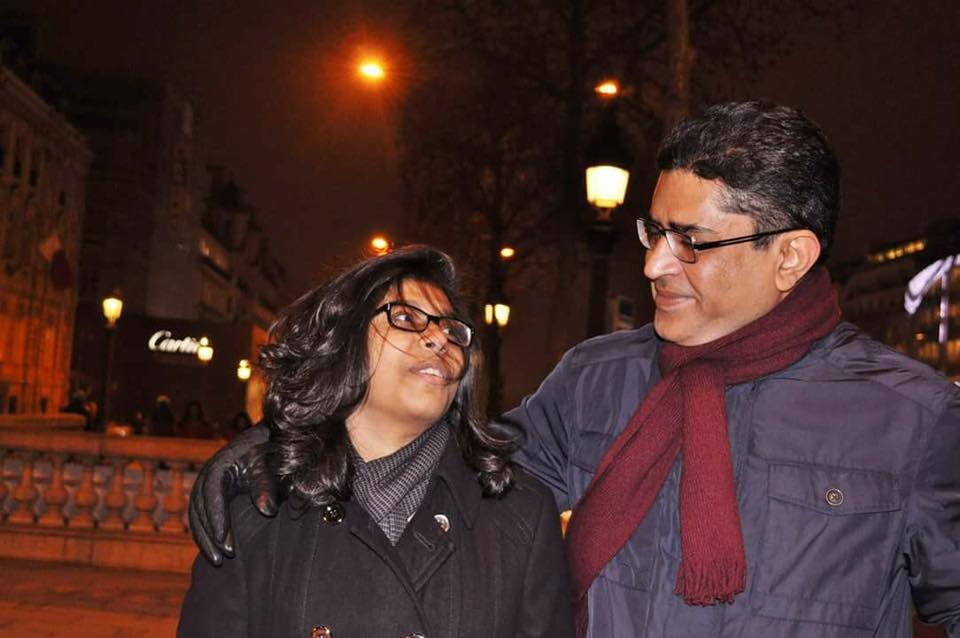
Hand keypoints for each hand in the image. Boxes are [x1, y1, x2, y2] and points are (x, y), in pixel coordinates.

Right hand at [189, 424, 278, 564]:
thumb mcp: (269, 466)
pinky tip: (216, 552)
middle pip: (200, 509)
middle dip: (209, 534)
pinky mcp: (209, 497)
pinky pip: (201, 519)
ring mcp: (205, 487)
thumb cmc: (268, 455)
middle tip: (223, 557)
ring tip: (218, 561)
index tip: (223, 540)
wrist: (264, 443)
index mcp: (220, 466)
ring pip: (196, 517)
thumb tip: (267, 511)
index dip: (216, 517)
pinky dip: (206, 535)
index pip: (213, 494)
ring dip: (205, 540)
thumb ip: (267, 487)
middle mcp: (207, 477)